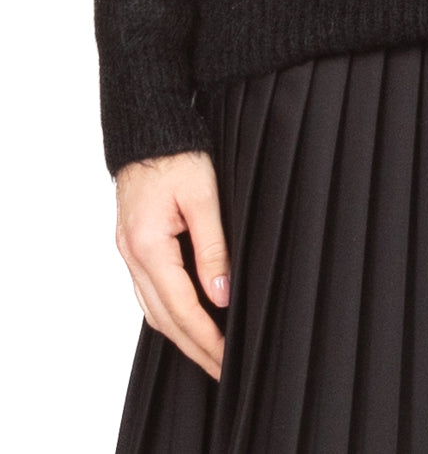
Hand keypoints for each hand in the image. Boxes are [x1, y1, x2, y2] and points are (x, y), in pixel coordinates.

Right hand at [115, 150, 230, 380]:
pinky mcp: (133, 244)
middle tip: (223, 370)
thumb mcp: (204, 196)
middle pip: (162, 317)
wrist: (148, 127)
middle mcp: (132, 254)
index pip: (180, 307)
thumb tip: (221, 294)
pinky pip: (148, 291)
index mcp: (148, 244)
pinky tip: (187, 318)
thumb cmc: (178, 153)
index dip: (206, 337)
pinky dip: (168, 311)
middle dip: (194, 347)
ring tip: (209, 353)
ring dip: (180, 334)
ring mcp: (128, 251)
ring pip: (152, 308)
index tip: (228, 359)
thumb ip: (212, 246)